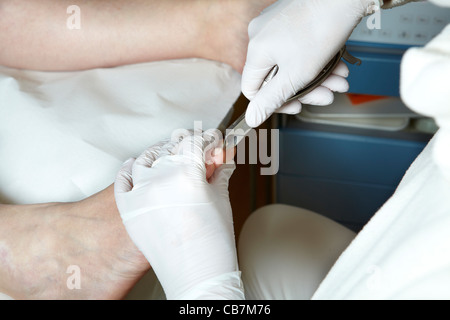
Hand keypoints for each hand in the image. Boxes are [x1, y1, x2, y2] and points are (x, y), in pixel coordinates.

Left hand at [114, 131, 242, 299]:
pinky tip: (139, 167)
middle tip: (201, 156)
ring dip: (161, 154)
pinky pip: (123, 179)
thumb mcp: (221, 200)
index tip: (212, 141)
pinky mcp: (129, 209)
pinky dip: (130, 169)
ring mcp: (141, 194)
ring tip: (173, 160)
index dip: (208, 139)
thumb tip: (223, 158)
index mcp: (187, 175)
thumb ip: (220, 172)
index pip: (196, 142)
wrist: (196, 276)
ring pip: (146, 159)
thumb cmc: (212, 245)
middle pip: (173, 148)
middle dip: (190, 147)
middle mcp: (160, 181)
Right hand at [242, 0, 379, 126]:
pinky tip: (337, 67)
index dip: (275, 103)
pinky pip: (299, 48)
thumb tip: (251, 118)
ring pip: (293, 63)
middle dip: (307, 90)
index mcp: (257, 49)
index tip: (297, 106)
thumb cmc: (321, 28)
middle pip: (278, 76)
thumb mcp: (295, 75)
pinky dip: (317, 60)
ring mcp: (276, 24)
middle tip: (326, 95)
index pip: (253, 88)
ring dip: (318, 78)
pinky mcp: (292, 18)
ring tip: (339, 82)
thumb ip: (272, 99)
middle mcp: (262, 34)